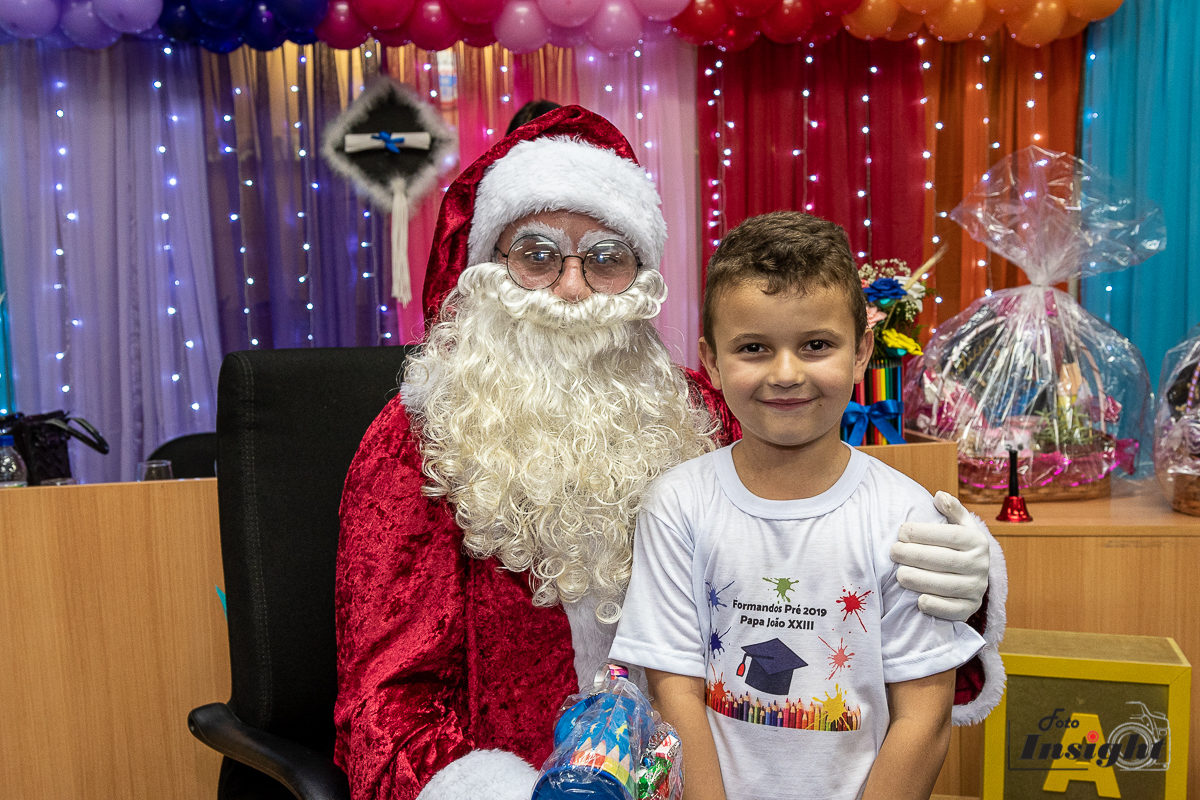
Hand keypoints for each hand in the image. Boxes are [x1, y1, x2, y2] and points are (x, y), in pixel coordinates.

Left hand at [890, 491, 988, 621]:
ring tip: (899, 575)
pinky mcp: (970, 608)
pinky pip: (954, 610)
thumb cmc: (956, 547)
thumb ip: (952, 509)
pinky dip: (937, 606)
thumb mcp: (960, 525)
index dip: (924, 533)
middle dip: (916, 555)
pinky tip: (919, 601)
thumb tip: (939, 495)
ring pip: (947, 585)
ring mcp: (977, 588)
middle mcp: (980, 565)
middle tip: (893, 552)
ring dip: (921, 581)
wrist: (971, 578)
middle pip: (945, 560)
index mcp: (977, 541)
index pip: (950, 535)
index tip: (901, 531)